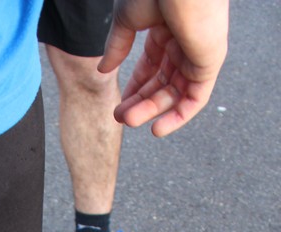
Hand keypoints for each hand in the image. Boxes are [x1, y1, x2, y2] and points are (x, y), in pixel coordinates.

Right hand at [98, 0, 228, 135]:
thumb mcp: (126, 20)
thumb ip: (116, 47)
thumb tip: (103, 70)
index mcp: (167, 31)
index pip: (151, 68)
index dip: (135, 89)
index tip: (119, 105)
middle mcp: (184, 44)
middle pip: (162, 84)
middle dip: (140, 103)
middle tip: (121, 118)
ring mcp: (198, 54)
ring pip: (175, 93)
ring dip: (152, 111)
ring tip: (129, 121)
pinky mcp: (210, 64)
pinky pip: (195, 98)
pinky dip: (178, 116)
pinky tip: (158, 130)